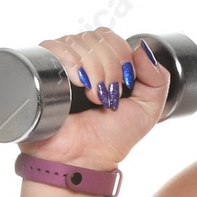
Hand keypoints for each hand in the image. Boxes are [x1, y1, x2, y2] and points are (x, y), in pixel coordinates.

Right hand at [20, 26, 170, 170]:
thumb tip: (143, 48)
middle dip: (109, 67)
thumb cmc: (110, 138)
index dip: (121, 58)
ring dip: (93, 70)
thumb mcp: (147, 110)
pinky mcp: (39, 69)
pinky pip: (54, 47)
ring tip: (92, 98)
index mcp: (103, 65)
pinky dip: (70, 62)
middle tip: (106, 97)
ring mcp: (59, 64)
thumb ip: (157, 79)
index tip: (123, 88)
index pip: (111, 38)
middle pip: (96, 37)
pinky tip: (76, 84)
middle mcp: (79, 61)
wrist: (81, 159)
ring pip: (78, 41)